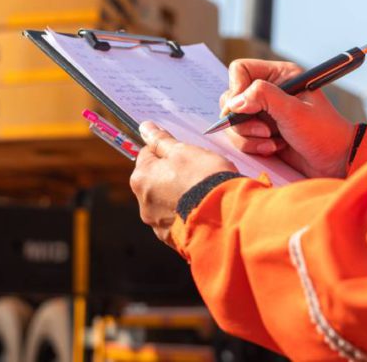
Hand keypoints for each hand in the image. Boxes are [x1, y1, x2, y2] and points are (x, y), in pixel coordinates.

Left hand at [130, 121, 236, 246]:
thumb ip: (162, 141)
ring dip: (178, 196)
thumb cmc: (204, 178)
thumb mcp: (184, 151)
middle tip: (196, 173)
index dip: (166, 151)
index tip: (184, 154)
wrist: (225, 217)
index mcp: (141, 178)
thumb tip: (145, 127)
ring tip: (201, 193)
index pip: (146, 155)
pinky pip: (176, 221)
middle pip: (155, 180)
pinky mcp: (172, 239)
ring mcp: (156, 223)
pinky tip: (201, 210)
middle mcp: (143, 203)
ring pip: (165, 202)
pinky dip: (185, 214)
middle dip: (171, 175)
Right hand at [220, 59, 355, 177]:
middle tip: (264, 131)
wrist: (334, 161)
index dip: (236, 88)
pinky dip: (252, 146)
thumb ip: (263, 97)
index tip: (241, 108)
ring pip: (233, 120)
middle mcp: (269, 91)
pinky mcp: (260, 133)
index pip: (240, 70)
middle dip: (243, 119)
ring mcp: (263, 113)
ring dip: (248, 136)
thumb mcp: (294, 111)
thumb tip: (234, 102)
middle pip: (231, 98)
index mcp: (280, 76)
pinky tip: (274, 149)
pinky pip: (240, 137)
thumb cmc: (322, 132)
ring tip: (272, 143)